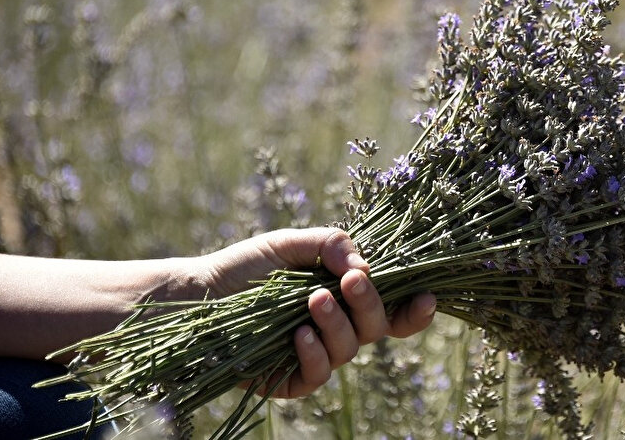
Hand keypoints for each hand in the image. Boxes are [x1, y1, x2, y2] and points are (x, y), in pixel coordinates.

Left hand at [193, 227, 435, 397]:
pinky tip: (298, 334)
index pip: (393, 308)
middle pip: (378, 327)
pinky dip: (314, 353)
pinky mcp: (291, 381)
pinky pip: (318, 375)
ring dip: (338, 323)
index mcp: (347, 297)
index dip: (415, 309)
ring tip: (313, 300)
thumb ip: (332, 243)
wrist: (199, 294)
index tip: (426, 296)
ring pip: (350, 349)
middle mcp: (339, 328)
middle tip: (350, 281)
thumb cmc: (249, 266)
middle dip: (370, 304)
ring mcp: (317, 356)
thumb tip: (365, 266)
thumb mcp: (293, 243)